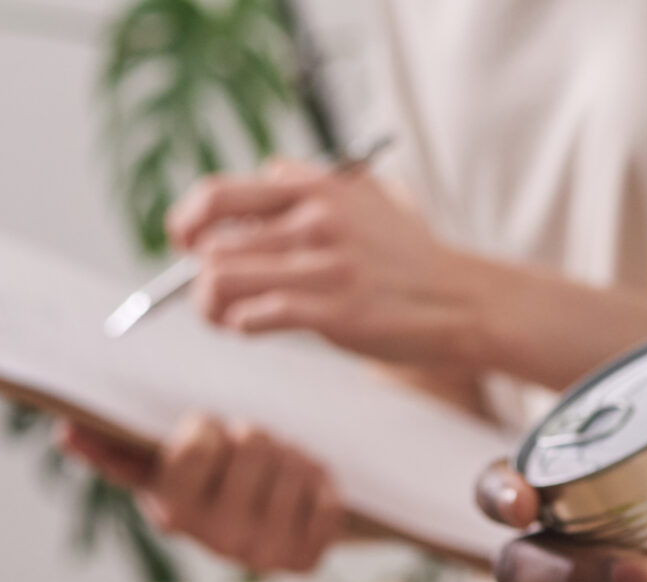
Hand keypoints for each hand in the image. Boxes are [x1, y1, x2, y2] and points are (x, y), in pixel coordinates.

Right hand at [61, 417, 343, 573]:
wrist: (256, 523)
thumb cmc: (201, 480)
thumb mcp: (156, 461)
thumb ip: (112, 446)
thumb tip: (66, 434)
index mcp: (173, 512)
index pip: (201, 440)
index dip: (209, 426)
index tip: (207, 434)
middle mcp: (218, 541)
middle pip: (255, 444)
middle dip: (254, 434)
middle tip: (248, 448)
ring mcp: (265, 556)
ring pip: (294, 466)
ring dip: (290, 455)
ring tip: (275, 466)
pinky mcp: (307, 561)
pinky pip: (328, 500)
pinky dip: (321, 482)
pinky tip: (303, 487)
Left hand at [167, 159, 486, 367]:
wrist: (460, 301)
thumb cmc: (405, 259)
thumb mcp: (361, 200)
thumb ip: (307, 189)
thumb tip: (255, 188)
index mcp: (315, 189)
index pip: (219, 194)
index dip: (189, 222)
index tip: (186, 243)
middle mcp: (315, 220)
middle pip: (213, 243)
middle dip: (197, 275)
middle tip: (209, 295)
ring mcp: (325, 266)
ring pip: (223, 278)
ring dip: (210, 304)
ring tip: (224, 317)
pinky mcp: (335, 311)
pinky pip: (257, 316)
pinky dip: (242, 324)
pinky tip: (251, 328)